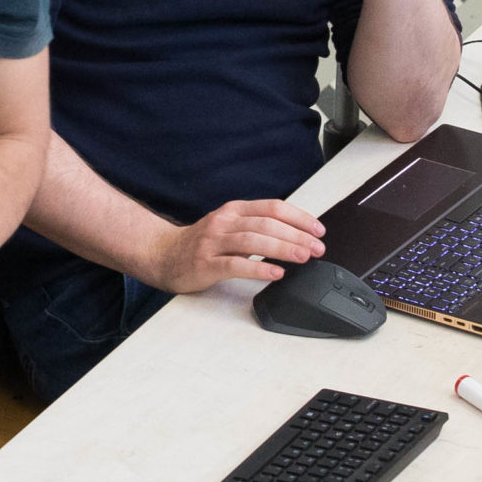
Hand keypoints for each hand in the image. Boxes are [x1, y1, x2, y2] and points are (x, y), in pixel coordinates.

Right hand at [149, 199, 327, 293]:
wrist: (163, 255)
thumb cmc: (202, 244)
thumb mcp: (229, 226)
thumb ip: (256, 227)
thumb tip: (296, 234)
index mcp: (234, 210)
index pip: (273, 207)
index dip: (299, 217)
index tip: (319, 230)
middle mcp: (224, 222)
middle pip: (267, 224)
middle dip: (296, 235)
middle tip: (317, 247)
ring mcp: (213, 242)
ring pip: (253, 241)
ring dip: (282, 248)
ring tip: (303, 257)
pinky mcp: (205, 264)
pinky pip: (235, 265)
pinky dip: (258, 269)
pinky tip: (276, 274)